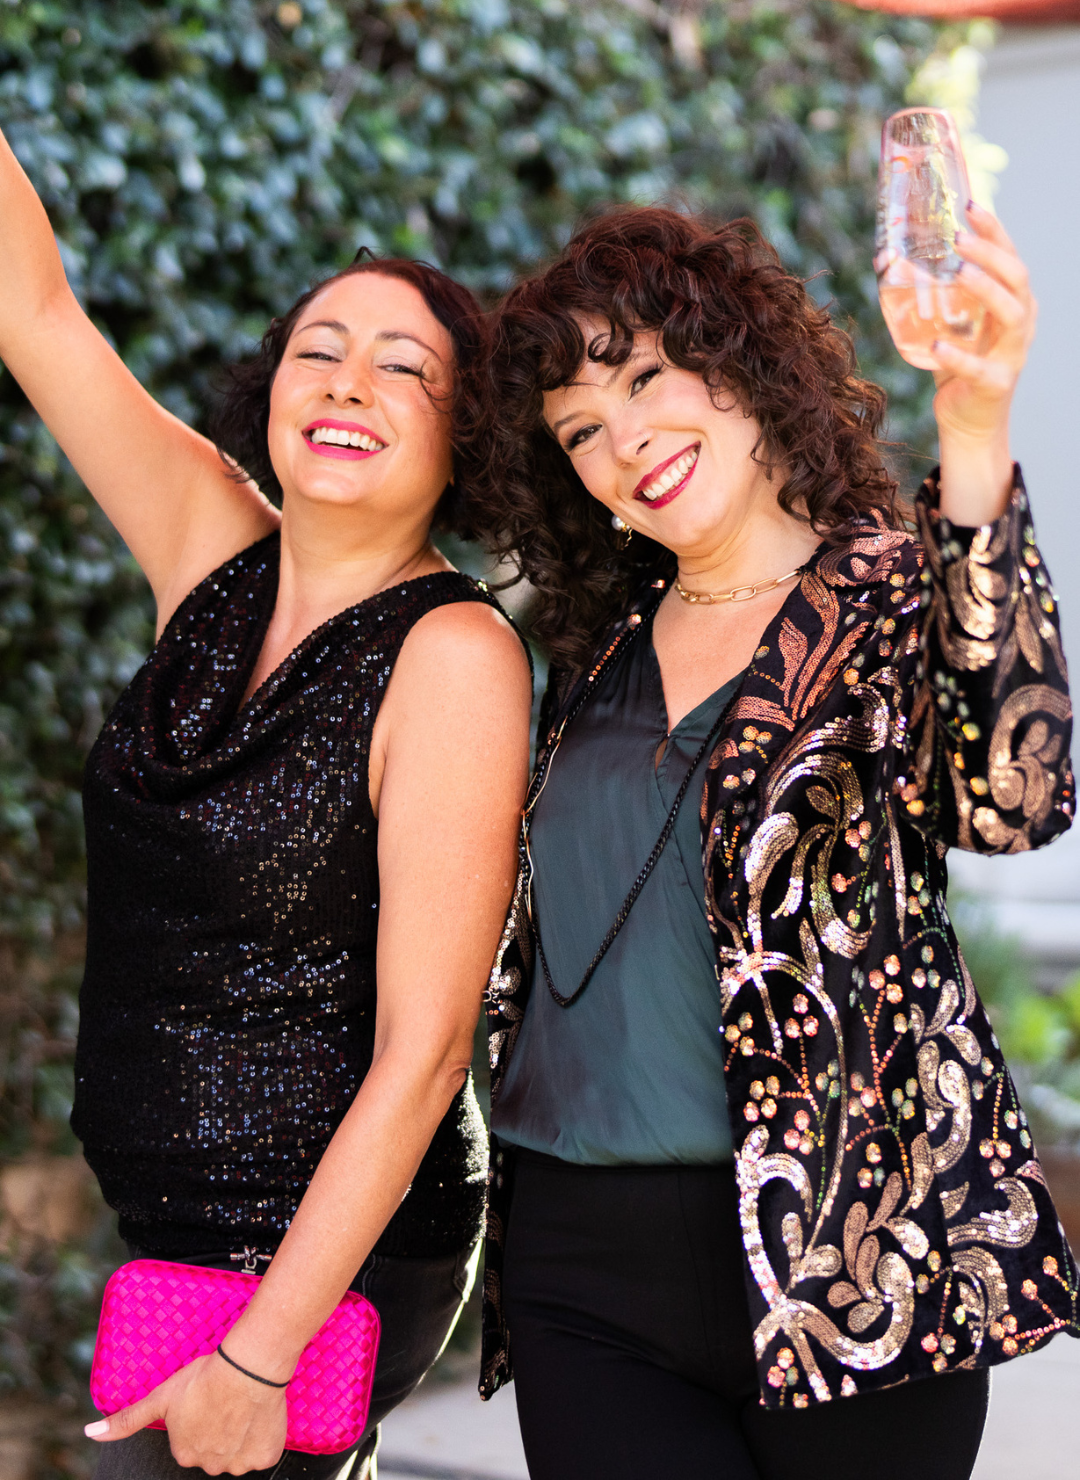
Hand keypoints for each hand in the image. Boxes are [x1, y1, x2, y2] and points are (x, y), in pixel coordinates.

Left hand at [85, 1349, 287, 1474]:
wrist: (247, 1367)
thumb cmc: (205, 1377)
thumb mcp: (160, 1397)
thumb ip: (125, 1420)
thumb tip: (90, 1433)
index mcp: (183, 1453)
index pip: (189, 1442)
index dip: (197, 1419)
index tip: (204, 1400)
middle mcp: (209, 1464)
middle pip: (213, 1450)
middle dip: (217, 1430)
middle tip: (223, 1401)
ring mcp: (238, 1464)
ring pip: (237, 1453)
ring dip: (239, 1435)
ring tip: (241, 1405)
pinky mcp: (264, 1458)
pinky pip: (262, 1452)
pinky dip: (262, 1437)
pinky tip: (257, 1416)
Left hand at [931, 202, 1035, 525]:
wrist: (970, 422)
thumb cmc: (960, 366)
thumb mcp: (951, 325)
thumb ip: (932, 296)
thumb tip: (888, 259)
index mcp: (1013, 303)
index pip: (1009, 257)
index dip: (994, 230)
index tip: (971, 205)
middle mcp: (1020, 324)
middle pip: (1016, 277)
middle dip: (991, 252)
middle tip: (959, 237)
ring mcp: (1011, 354)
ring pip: (1011, 314)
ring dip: (985, 290)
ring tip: (959, 272)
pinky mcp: (995, 384)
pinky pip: (979, 368)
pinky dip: (958, 356)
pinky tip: (938, 345)